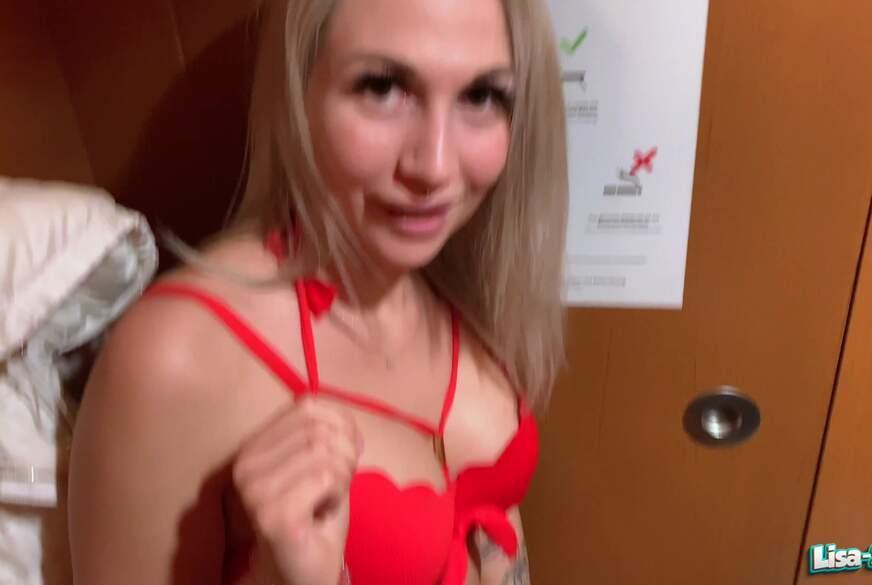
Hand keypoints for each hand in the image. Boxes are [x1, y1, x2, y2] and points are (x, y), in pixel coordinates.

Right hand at [233, 397, 362, 584]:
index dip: (340, 425)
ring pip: (325, 453)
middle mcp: (245, 465)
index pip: (306, 407)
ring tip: (327, 500)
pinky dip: (338, 494)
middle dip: (345, 454)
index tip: (343, 455)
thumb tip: (348, 421)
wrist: (303, 572)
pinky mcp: (272, 514)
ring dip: (342, 478)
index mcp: (253, 447)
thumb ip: (331, 435)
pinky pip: (327, 478)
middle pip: (318, 429)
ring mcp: (255, 491)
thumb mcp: (324, 465)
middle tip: (336, 484)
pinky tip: (323, 513)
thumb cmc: (315, 518)